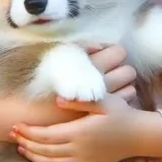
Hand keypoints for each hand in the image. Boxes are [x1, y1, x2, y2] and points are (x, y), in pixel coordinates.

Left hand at [11, 94, 139, 161]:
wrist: (138, 135)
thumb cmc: (120, 113)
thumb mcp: (102, 101)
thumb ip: (78, 100)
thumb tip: (56, 100)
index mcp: (79, 131)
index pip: (46, 135)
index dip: (28, 131)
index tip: (16, 125)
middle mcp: (79, 149)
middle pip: (44, 149)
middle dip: (25, 142)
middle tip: (12, 134)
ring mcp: (83, 161)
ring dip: (33, 156)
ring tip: (20, 147)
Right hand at [20, 44, 136, 126]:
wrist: (32, 116)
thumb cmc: (41, 84)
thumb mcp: (56, 57)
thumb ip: (80, 48)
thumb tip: (100, 46)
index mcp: (90, 66)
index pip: (118, 53)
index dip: (113, 53)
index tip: (106, 57)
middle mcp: (100, 83)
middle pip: (128, 71)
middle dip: (122, 69)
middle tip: (112, 71)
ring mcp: (103, 102)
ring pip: (130, 88)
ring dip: (124, 84)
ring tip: (112, 86)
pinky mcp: (103, 116)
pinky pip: (124, 102)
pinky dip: (122, 98)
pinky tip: (110, 99)